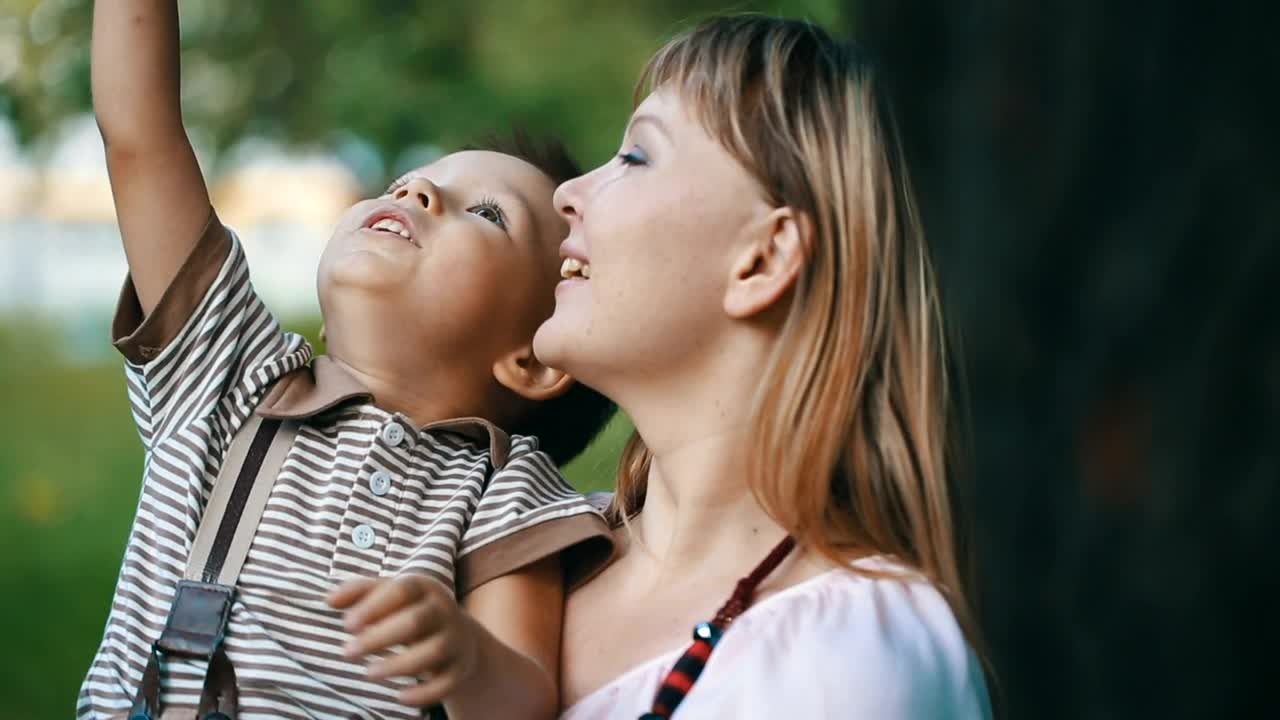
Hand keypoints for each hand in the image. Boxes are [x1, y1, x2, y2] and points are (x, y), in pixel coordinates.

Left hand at [328, 575, 480, 706]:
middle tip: (347, 653)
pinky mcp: (462, 666)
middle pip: (415, 621)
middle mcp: (444, 610)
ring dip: (399, 665)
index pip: (401, 590)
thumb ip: (360, 593)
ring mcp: (456, 638)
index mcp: (425, 588)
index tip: (347, 626)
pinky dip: (424, 693)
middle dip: (379, 638)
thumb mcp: (390, 595)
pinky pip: (447, 682)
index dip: (373, 607)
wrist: (459, 634)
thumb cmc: (412, 611)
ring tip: (368, 674)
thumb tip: (329, 600)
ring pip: (433, 651)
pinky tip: (399, 697)